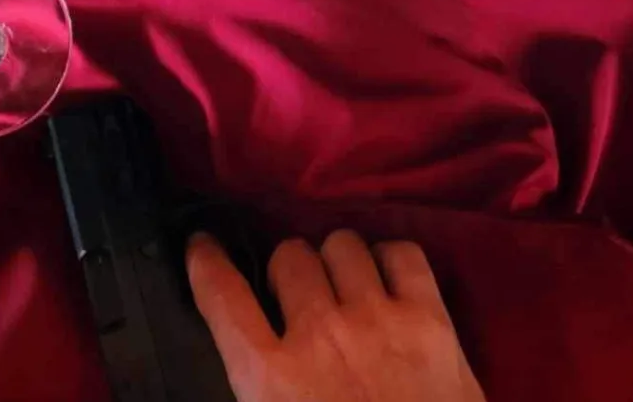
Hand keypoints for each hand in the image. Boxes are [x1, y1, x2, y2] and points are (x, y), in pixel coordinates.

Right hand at [187, 229, 486, 401]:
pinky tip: (388, 283)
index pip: (224, 299)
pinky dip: (390, 261)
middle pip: (290, 255)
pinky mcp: (430, 318)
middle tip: (300, 298)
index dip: (207, 265)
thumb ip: (259, 389)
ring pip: (342, 245)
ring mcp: (378, 320)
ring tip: (345, 287)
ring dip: (337, 262)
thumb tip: (252, 357)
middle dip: (290, 273)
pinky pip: (402, 253)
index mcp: (272, 381)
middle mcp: (320, 335)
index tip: (203, 246)